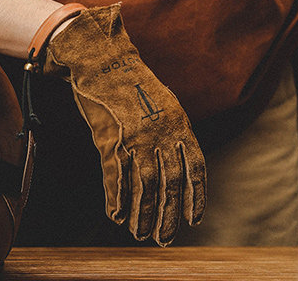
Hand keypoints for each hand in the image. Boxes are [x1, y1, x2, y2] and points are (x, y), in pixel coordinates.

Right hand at [43, 4, 205, 245]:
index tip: (194, 219)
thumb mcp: (162, 102)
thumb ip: (172, 131)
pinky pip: (115, 177)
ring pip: (144, 186)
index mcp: (178, 121)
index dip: (195, 195)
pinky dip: (116, 199)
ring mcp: (135, 136)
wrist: (101, 59)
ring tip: (141, 233)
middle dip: (168, 215)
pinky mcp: (110, 138)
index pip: (195, 166)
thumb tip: (180, 162)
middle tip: (164, 238)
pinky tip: (116, 215)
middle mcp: (160, 131)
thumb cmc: (131, 82)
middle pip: (170, 183)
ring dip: (143, 214)